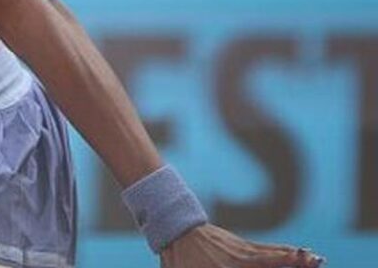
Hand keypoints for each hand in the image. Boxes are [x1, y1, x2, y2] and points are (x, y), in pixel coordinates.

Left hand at [161, 225, 323, 267]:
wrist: (175, 229)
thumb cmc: (178, 258)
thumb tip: (237, 253)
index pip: (251, 266)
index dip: (273, 262)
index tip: (293, 262)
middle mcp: (235, 261)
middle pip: (267, 264)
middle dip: (290, 264)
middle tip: (313, 262)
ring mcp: (241, 251)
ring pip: (272, 255)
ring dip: (294, 258)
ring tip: (316, 260)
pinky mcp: (243, 245)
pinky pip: (268, 249)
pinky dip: (285, 252)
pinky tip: (302, 254)